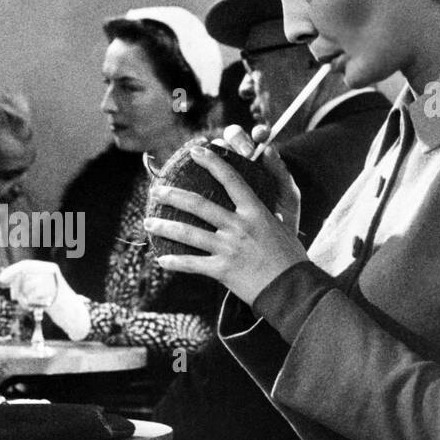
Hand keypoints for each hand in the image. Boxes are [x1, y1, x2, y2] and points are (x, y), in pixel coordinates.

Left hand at [0, 260, 90, 340]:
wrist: (74, 314)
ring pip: (27, 286)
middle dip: (15, 286)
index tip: (1, 279)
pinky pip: (32, 297)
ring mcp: (54, 282)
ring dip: (23, 298)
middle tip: (15, 297)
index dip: (11, 271)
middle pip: (23, 275)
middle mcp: (51, 273)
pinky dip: (30, 304)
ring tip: (28, 305)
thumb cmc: (54, 302)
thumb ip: (27, 282)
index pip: (25, 265)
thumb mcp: (40, 289)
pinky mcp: (54, 295)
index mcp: (48, 268)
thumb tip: (7, 279)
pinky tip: (35, 308)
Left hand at [144, 137, 306, 306]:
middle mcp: (239, 227)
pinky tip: (161, 259)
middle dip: (172, 195)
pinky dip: (175, 262)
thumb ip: (280, 182)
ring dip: (164, 227)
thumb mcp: (290, 214)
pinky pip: (192, 264)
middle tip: (155, 190)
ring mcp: (229, 249)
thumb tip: (270, 150)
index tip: (195, 151)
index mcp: (255, 211)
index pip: (230, 179)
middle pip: (198, 205)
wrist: (292, 289)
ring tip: (147, 222)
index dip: (211, 162)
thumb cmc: (290, 252)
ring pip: (189, 233)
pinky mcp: (222, 270)